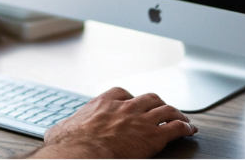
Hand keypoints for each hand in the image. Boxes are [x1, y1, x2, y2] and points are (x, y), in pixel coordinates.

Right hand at [23, 87, 196, 159]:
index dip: (130, 98)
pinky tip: (190, 130)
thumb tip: (54, 132)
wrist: (84, 152)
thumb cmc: (72, 143)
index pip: (122, 93)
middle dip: (156, 102)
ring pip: (166, 109)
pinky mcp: (154, 137)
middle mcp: (126, 107)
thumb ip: (63, 127)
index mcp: (104, 103)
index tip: (132, 103)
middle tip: (161, 107)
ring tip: (181, 116)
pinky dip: (185, 128)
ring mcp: (141, 120)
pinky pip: (176, 128)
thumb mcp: (60, 130)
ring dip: (176, 112)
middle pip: (148, 98)